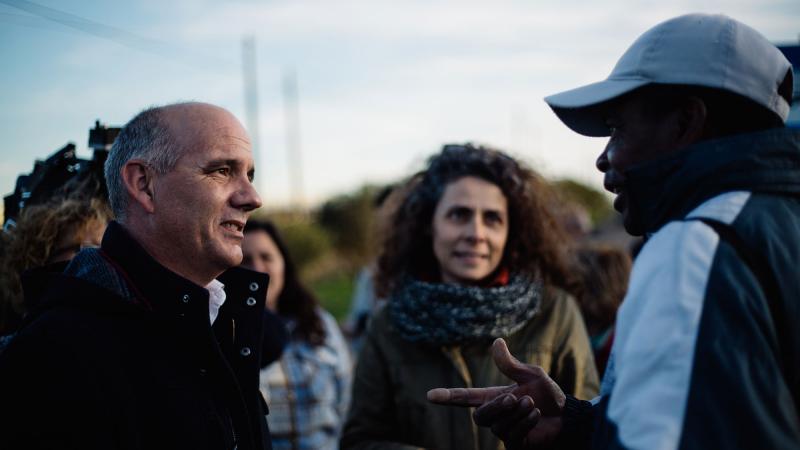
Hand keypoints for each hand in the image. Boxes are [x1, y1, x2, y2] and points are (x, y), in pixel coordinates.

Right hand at [427, 338, 565, 448]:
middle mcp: (495, 416)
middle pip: (480, 416)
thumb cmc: (547, 394)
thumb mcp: (530, 374)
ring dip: (518, 413)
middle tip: (517, 397)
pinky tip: (536, 415)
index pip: (465, 398)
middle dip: (498, 407)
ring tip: (533, 404)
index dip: (448, 397)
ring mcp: (504, 432)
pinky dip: (525, 423)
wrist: (567, 416)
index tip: (430, 395)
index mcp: (493, 397)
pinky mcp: (515, 445)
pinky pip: (511, 436)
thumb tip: (496, 341)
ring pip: (498, 427)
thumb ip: (510, 364)